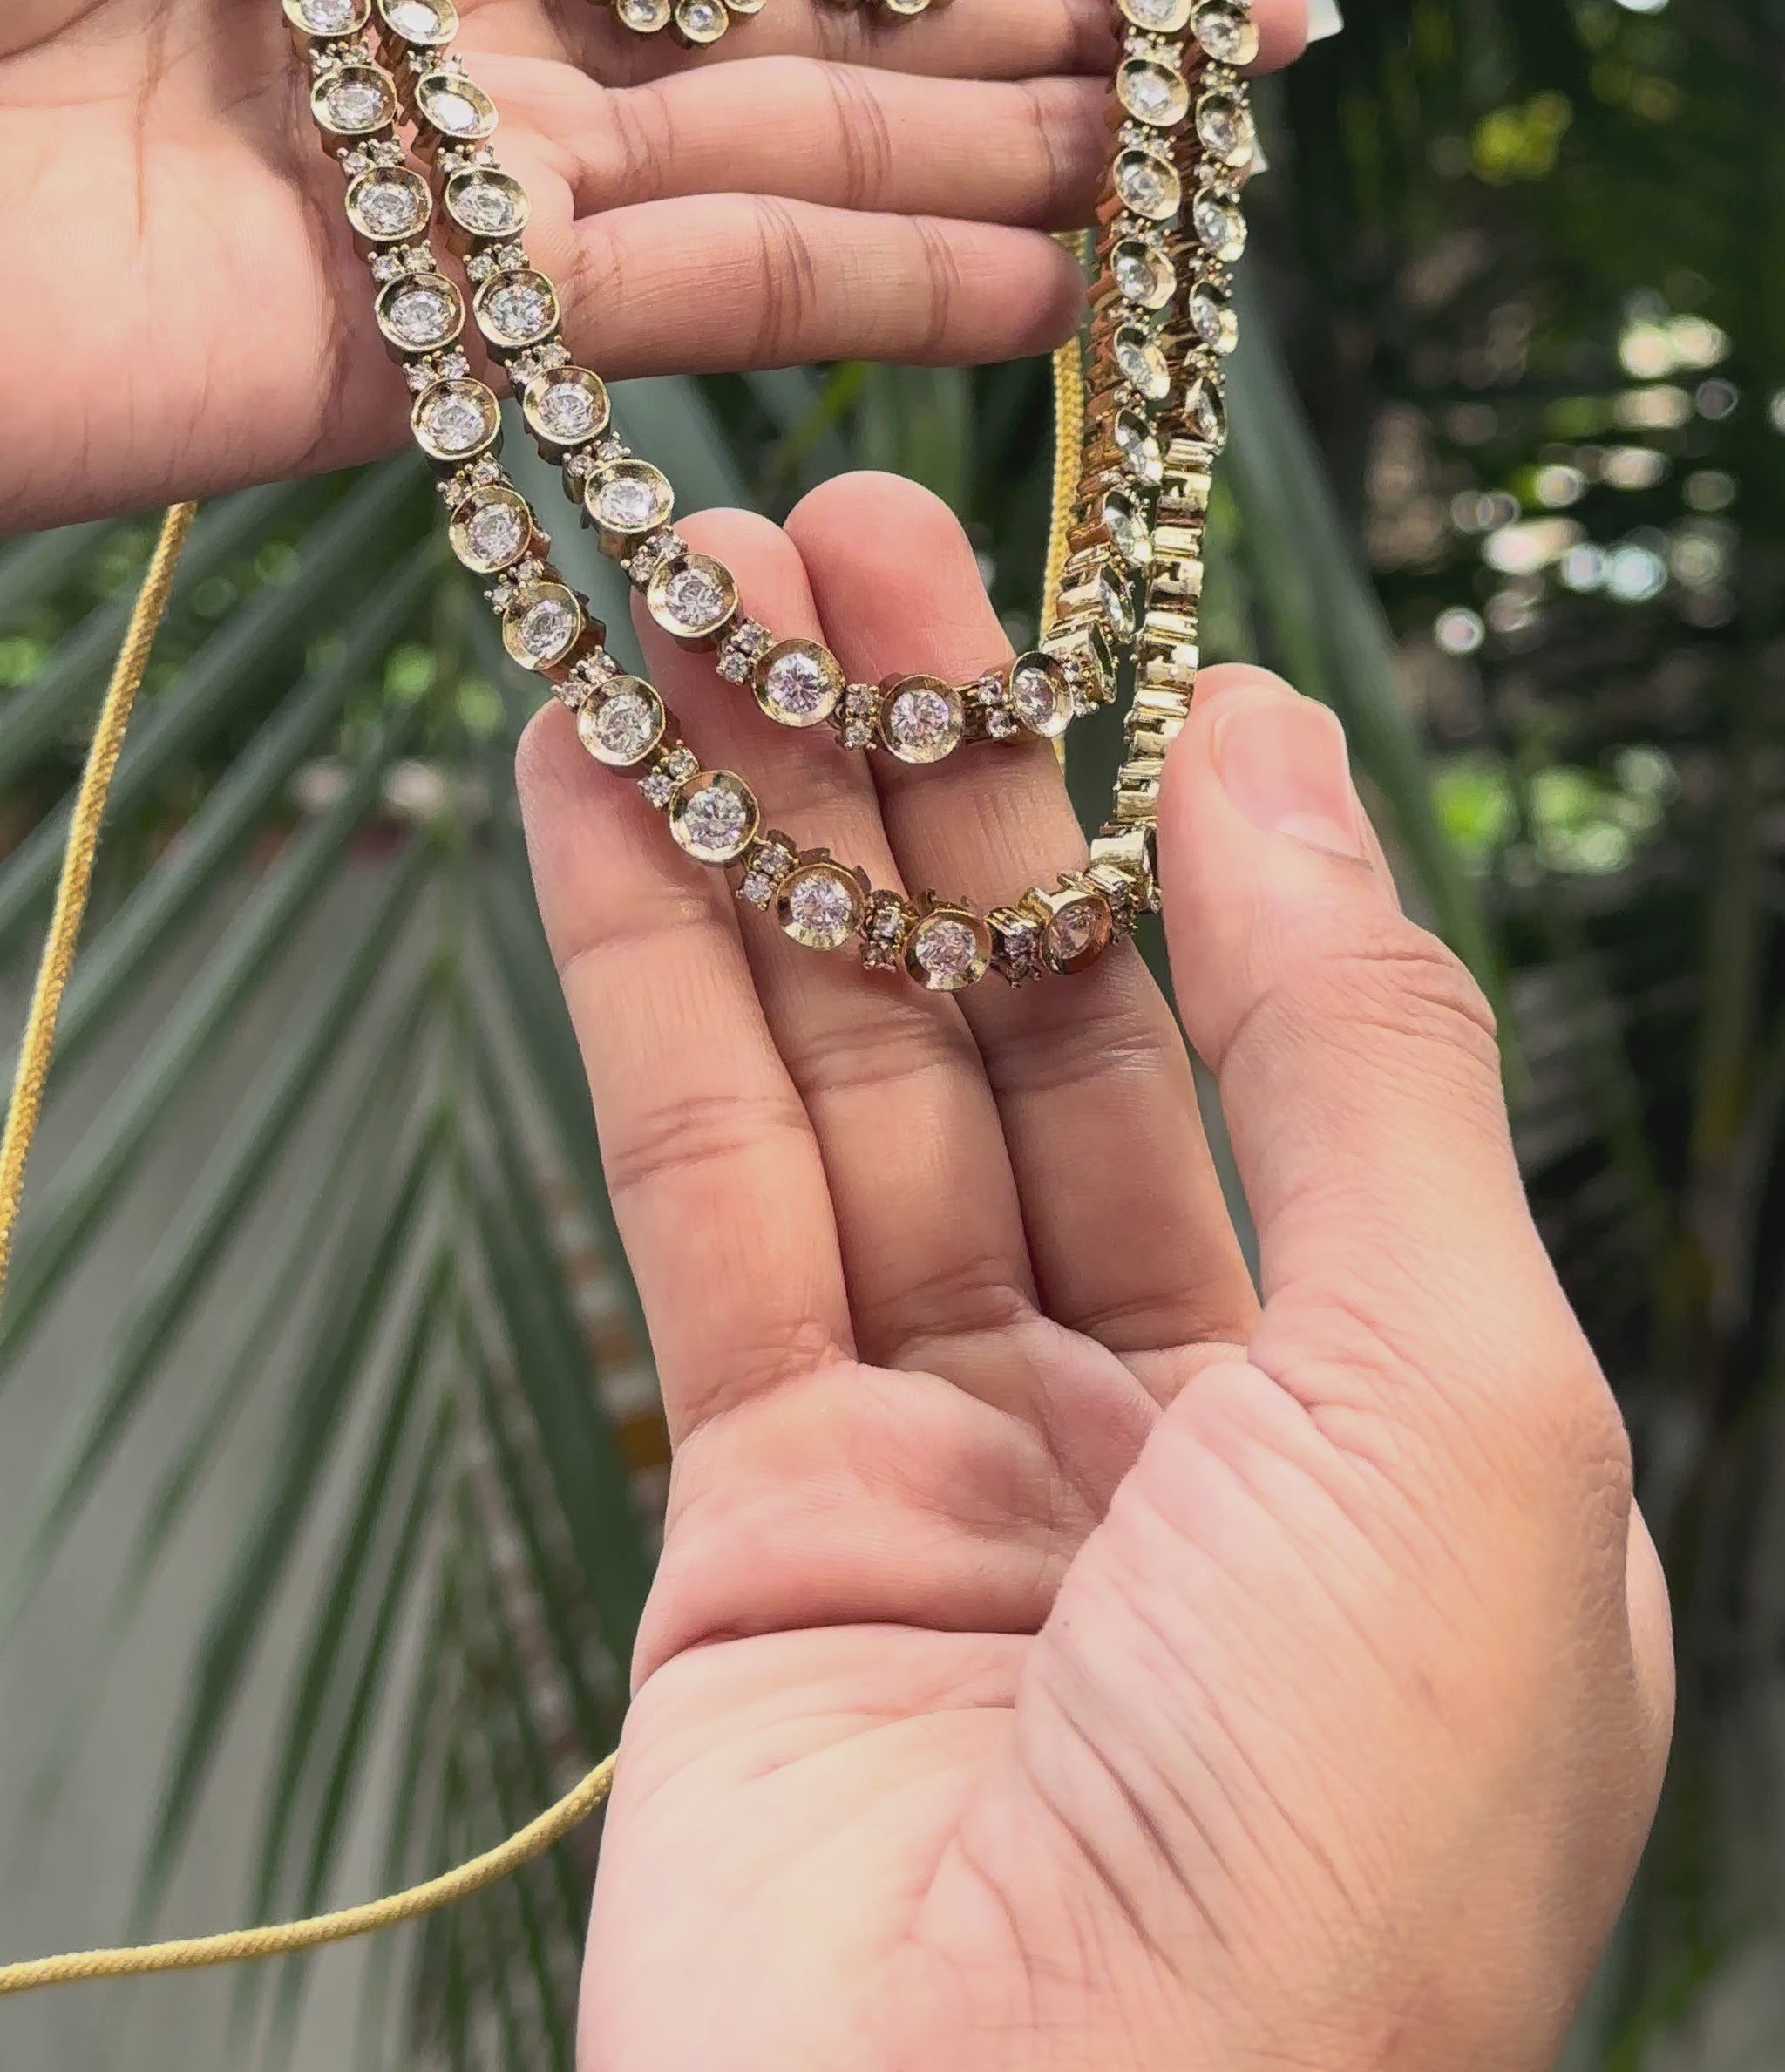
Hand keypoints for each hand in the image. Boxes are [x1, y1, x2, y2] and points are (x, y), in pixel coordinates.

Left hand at [0, 0, 1305, 532]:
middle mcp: (427, 36)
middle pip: (786, 28)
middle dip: (1018, 33)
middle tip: (1242, 43)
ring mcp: (423, 210)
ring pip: (773, 182)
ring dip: (992, 179)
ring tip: (1197, 185)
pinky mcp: (393, 366)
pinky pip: (674, 327)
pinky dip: (863, 310)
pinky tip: (1041, 295)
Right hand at [519, 476, 1672, 2071]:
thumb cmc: (1328, 1857)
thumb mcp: (1455, 1405)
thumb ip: (1357, 1055)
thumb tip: (1285, 751)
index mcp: (1406, 1422)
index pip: (1273, 1039)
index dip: (1174, 812)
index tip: (1093, 605)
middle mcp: (1189, 1435)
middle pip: (1043, 1021)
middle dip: (942, 776)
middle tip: (841, 532)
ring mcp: (961, 1473)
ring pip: (853, 1078)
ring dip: (772, 828)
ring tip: (692, 593)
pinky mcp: (753, 1522)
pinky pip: (702, 1194)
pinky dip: (649, 977)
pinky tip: (599, 779)